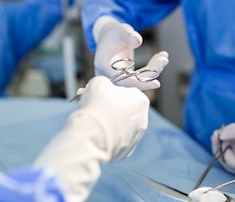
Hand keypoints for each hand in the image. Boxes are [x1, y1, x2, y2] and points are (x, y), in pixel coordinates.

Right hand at [34, 76, 149, 200]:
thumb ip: (105, 83)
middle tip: (94, 107)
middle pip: (125, 110)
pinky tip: (97, 136)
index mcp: (141, 100)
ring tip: (93, 123)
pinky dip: (108, 138)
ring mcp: (136, 137)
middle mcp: (143, 119)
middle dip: (111, 108)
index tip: (100, 95)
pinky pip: (116, 140)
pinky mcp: (126, 151)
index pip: (127, 92)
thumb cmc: (97, 105)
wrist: (91, 137)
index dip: (111, 92)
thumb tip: (104, 87)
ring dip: (110, 123)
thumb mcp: (99, 82)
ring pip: (120, 126)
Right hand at [93, 16, 168, 90]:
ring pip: (139, 80)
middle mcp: (110, 75)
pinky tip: (160, 57)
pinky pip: (141, 77)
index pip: (123, 80)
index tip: (156, 83)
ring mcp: (118, 77)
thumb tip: (137, 41)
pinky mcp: (126, 77)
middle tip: (164, 60)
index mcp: (104, 65)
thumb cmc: (114, 32)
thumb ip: (128, 35)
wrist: (109, 36)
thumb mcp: (120, 30)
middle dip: (151, 73)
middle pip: (133, 82)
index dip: (140, 83)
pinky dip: (152, 68)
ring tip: (164, 57)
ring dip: (154, 70)